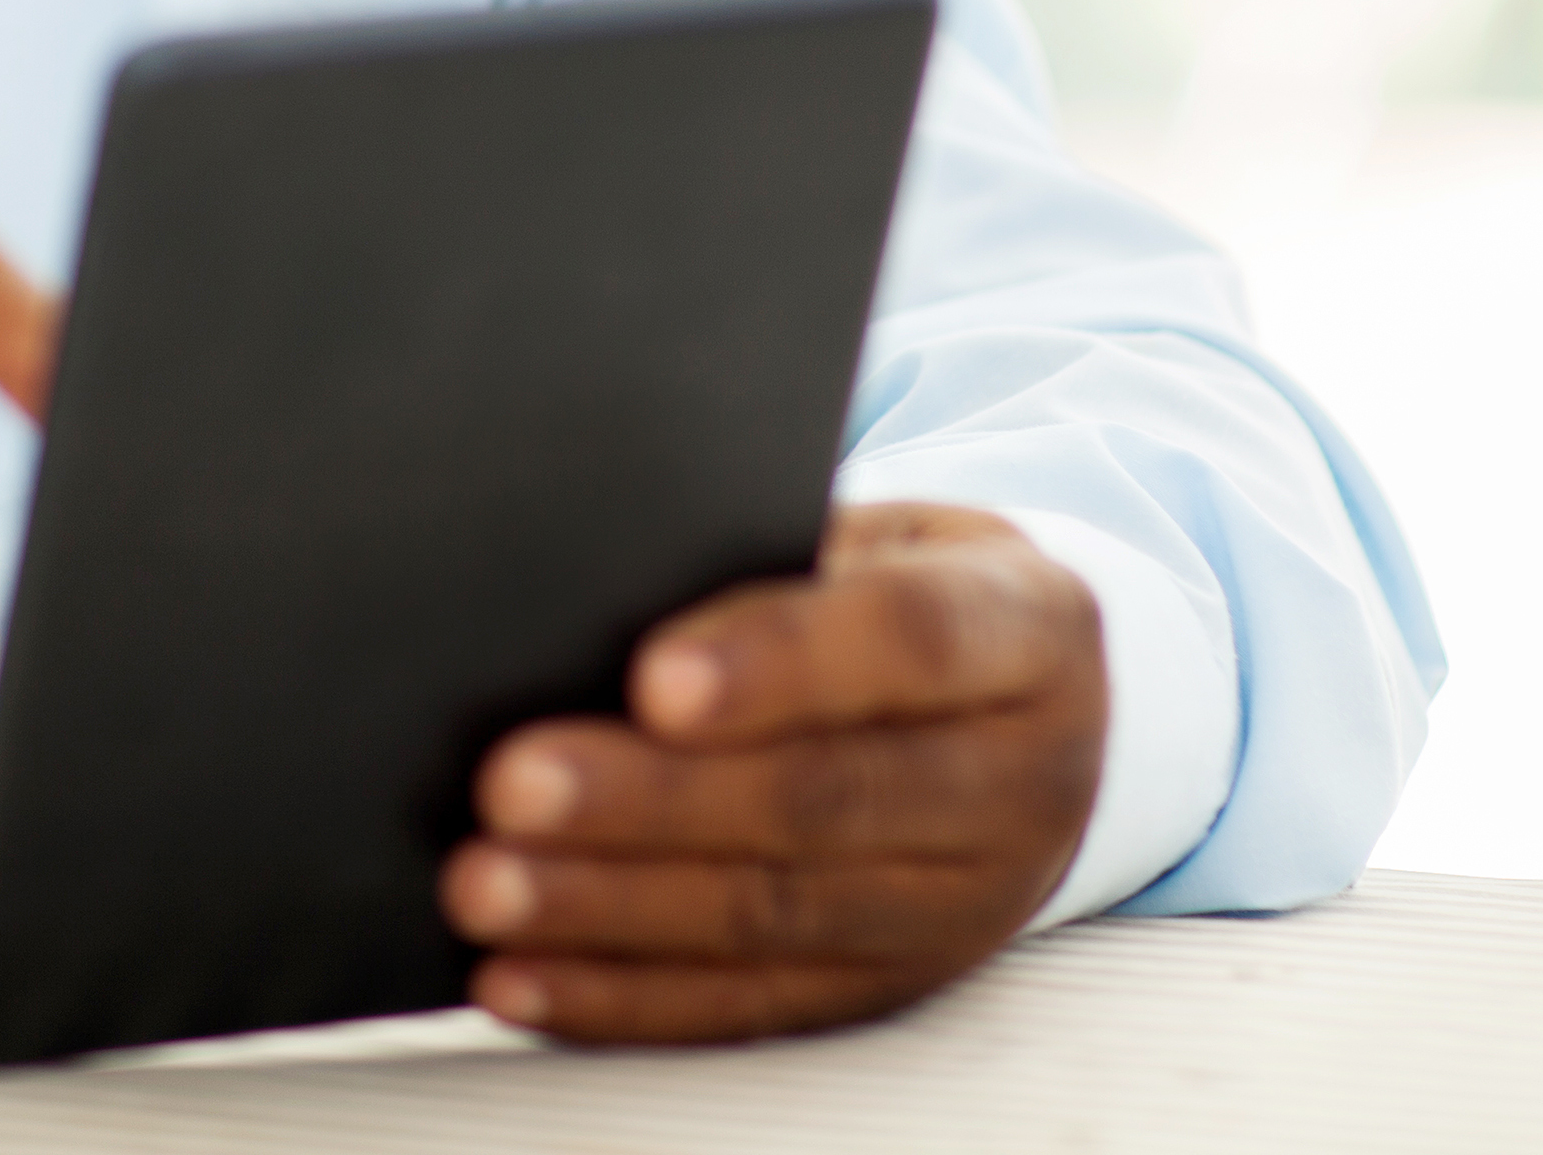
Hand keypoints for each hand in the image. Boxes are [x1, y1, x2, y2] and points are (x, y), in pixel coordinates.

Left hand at [442, 502, 1106, 1041]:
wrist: (1051, 712)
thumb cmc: (917, 592)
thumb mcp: (890, 537)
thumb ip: (775, 557)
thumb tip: (608, 589)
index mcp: (1028, 632)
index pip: (909, 642)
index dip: (779, 662)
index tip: (651, 678)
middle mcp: (1019, 780)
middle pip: (825, 797)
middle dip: (656, 800)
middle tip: (512, 786)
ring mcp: (966, 903)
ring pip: (778, 916)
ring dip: (616, 909)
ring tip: (491, 887)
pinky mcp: (898, 985)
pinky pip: (755, 1005)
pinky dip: (627, 997)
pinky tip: (525, 976)